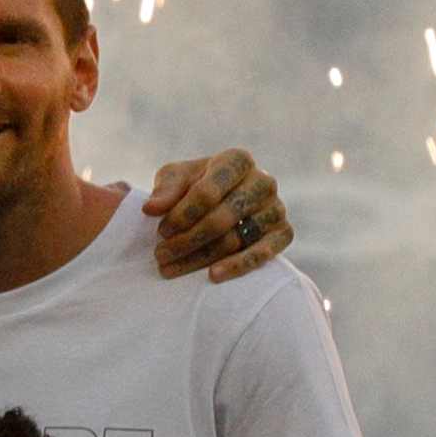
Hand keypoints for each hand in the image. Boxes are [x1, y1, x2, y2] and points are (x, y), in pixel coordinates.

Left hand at [145, 148, 293, 281]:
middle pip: (222, 218)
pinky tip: (213, 275)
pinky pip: (264, 253)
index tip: (160, 232)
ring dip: (201, 257)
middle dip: (187, 240)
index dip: (181, 215)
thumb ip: (165, 190)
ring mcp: (276, 207)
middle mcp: (263, 181)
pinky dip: (238, 266)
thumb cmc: (196, 185)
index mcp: (237, 160)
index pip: (207, 191)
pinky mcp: (284, 232)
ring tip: (170, 268)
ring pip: (236, 239)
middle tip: (160, 255)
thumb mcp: (176, 178)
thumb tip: (151, 208)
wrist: (224, 202)